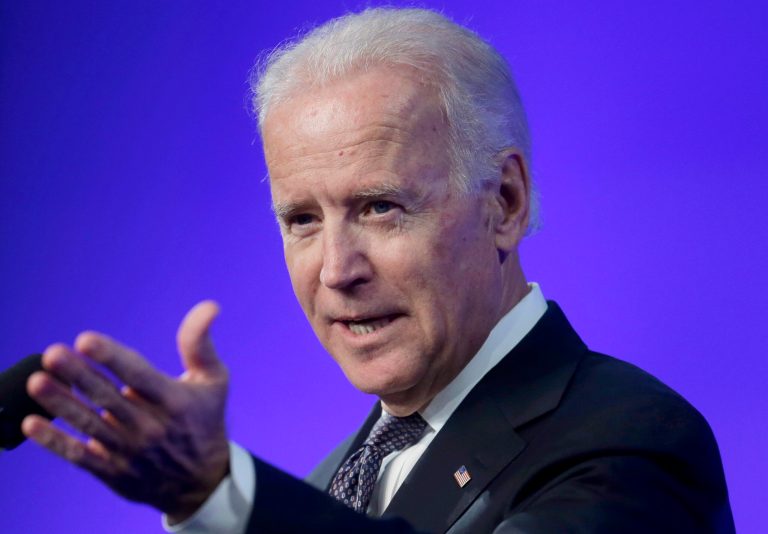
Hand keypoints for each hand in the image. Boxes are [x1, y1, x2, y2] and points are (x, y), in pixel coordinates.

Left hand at [22, 301, 229, 521]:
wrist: (200, 481)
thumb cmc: (205, 419)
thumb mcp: (214, 380)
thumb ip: (200, 343)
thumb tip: (209, 306)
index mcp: (175, 401)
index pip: (139, 376)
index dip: (112, 358)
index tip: (85, 340)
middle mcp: (151, 427)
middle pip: (108, 398)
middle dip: (78, 375)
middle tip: (52, 354)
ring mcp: (130, 451)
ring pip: (90, 425)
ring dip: (61, 403)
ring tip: (37, 382)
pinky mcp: (113, 471)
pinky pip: (79, 456)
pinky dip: (55, 441)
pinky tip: (32, 423)